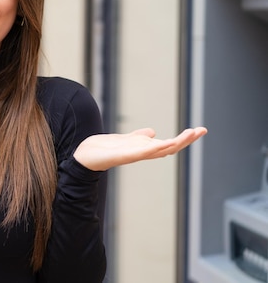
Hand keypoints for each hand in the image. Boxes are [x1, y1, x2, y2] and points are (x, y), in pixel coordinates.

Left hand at [73, 127, 207, 170]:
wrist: (85, 156)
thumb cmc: (104, 149)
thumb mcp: (125, 139)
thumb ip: (138, 136)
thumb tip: (152, 132)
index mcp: (144, 148)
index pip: (169, 144)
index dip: (185, 138)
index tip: (200, 130)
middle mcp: (142, 153)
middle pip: (170, 147)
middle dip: (187, 140)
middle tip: (202, 130)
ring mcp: (134, 155)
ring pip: (160, 150)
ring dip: (176, 142)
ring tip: (190, 134)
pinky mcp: (123, 155)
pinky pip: (141, 153)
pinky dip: (153, 148)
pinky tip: (163, 142)